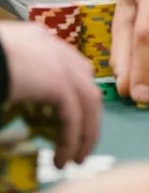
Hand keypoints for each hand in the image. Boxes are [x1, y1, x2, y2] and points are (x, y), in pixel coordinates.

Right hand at [0, 22, 99, 167]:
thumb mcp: (1, 67)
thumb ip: (16, 79)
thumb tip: (22, 101)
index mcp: (39, 40)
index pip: (69, 67)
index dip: (72, 95)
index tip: (66, 120)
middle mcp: (55, 48)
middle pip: (85, 84)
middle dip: (86, 116)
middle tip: (79, 142)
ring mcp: (61, 63)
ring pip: (87, 103)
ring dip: (85, 133)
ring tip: (76, 158)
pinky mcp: (58, 83)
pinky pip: (73, 118)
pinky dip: (71, 141)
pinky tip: (62, 160)